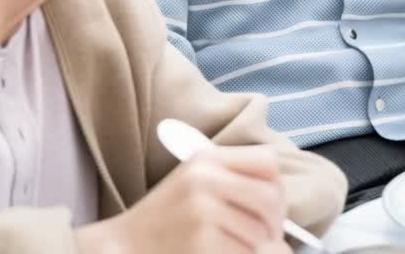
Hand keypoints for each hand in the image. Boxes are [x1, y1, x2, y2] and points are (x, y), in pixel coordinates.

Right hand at [76, 145, 286, 253]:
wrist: (122, 247)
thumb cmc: (164, 222)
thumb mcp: (196, 187)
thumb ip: (236, 186)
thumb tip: (282, 210)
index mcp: (206, 159)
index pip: (268, 161)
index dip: (277, 188)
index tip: (271, 210)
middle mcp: (204, 179)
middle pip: (271, 199)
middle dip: (275, 225)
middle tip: (267, 240)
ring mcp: (201, 211)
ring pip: (261, 235)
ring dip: (258, 250)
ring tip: (235, 249)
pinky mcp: (200, 242)